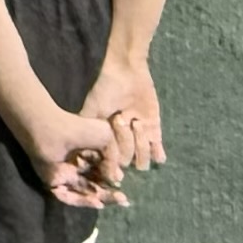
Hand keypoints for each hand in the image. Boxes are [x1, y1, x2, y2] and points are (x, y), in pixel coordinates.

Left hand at [22, 103, 120, 209]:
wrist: (50, 129)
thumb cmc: (76, 127)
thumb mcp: (105, 137)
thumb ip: (113, 158)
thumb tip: (117, 178)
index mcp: (88, 154)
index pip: (103, 171)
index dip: (114, 178)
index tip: (123, 183)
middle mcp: (77, 166)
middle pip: (96, 184)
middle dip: (110, 193)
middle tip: (123, 200)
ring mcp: (66, 175)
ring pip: (85, 192)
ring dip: (101, 198)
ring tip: (116, 201)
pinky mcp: (54, 182)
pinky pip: (69, 196)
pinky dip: (83, 201)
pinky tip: (97, 202)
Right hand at [80, 62, 164, 179]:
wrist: (126, 72)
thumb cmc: (106, 90)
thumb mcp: (92, 110)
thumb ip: (90, 133)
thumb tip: (84, 158)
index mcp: (105, 139)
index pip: (109, 161)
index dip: (111, 165)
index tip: (115, 170)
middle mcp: (121, 142)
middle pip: (126, 160)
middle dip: (125, 143)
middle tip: (120, 119)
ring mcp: (138, 137)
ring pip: (142, 159)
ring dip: (141, 145)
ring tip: (137, 122)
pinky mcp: (154, 130)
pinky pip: (158, 152)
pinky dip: (158, 155)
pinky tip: (158, 154)